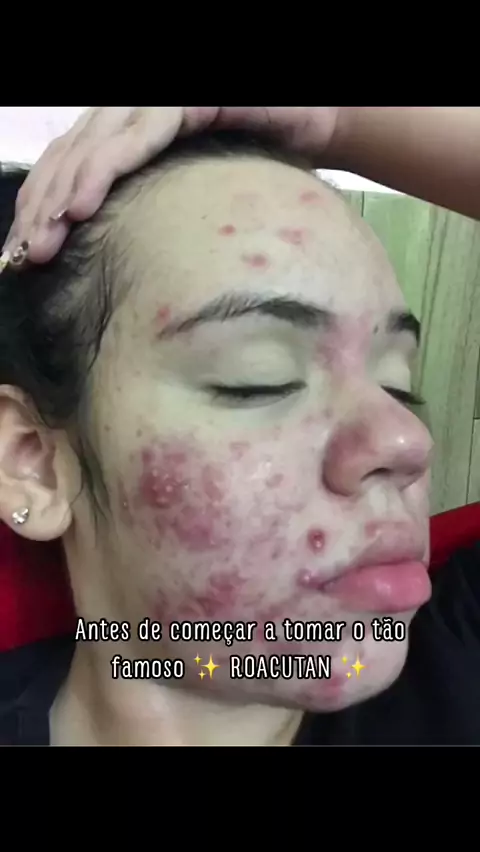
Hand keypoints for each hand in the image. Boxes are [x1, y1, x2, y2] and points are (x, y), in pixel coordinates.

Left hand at [4, 106, 339, 264]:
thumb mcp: (194, 199)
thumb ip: (156, 214)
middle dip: (42, 207)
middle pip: (69, 156)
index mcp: (127, 134)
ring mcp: (155, 102)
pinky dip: (106, 168)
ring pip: (92, 145)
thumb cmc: (258, 165)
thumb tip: (127, 264)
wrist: (316, 122)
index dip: (43, 205)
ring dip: (64, 194)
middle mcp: (132, 112)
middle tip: (26, 255)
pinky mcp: (185, 100)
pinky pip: (137, 134)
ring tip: (45, 238)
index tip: (27, 253)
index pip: (70, 166)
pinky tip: (82, 204)